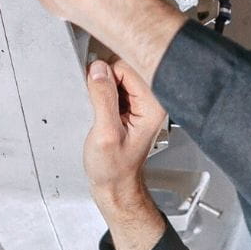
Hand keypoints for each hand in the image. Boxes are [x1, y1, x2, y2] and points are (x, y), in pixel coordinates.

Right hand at [83, 58, 166, 207]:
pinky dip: (103, 94)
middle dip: (104, 81)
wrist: (115, 182)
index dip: (106, 77)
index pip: (127, 67)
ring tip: (101, 113)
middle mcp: (152, 101)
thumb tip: (97, 70)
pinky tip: (103, 113)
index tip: (97, 91)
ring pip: (117, 76)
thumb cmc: (114, 167)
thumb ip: (102, 99)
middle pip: (123, 68)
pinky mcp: (131, 105)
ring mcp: (142, 102)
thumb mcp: (105, 134)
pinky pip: (113, 86)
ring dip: (103, 89)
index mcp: (153, 105)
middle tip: (100, 107)